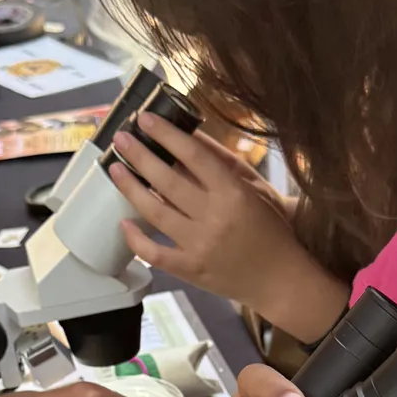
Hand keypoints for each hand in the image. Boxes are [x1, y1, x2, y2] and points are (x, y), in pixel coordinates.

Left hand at [109, 113, 344, 329]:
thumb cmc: (271, 228)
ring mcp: (199, 246)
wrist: (281, 278)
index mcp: (233, 192)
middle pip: (168, 181)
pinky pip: (155, 253)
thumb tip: (190, 134)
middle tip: (121, 138)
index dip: (167, 134)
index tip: (145, 118)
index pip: (194, 155)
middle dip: (140, 156)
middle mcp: (214, 217)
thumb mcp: (254, 188)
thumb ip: (222, 161)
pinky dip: (136, 239)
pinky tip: (123, 222)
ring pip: (155, 212)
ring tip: (115, 169)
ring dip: (131, 189)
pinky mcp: (191, 270)